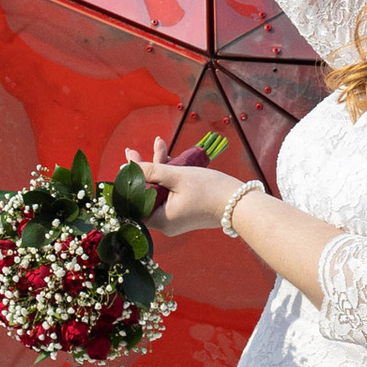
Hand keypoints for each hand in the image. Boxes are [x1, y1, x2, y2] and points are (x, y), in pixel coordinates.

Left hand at [129, 145, 250, 237]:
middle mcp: (165, 223)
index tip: (126, 161)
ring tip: (159, 144)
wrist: (241, 204)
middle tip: (134, 150)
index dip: (129, 180)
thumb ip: (152, 171)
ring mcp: (175, 218)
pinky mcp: (185, 212)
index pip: (135, 201)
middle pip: (146, 194)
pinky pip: (170, 194)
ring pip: (159, 191)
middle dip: (144, 168)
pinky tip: (170, 158)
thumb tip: (129, 168)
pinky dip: (169, 177)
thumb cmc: (210, 190)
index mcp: (159, 220)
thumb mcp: (177, 176)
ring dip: (158, 168)